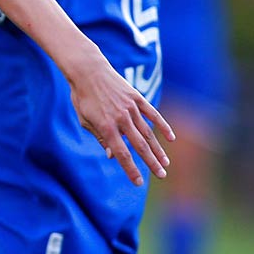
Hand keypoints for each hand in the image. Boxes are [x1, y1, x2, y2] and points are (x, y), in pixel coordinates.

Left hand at [66, 54, 173, 185]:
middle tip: (162, 176)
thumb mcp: (85, 121)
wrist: (88, 70)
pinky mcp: (136, 98)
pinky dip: (163, 126)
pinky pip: (153, 114)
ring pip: (148, 132)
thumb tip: (113, 156)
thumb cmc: (83, 98)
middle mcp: (120, 119)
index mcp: (106, 127)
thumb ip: (101, 138)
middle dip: (151, 163)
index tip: (139, 183)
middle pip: (139, 145)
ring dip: (158, 149)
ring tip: (166, 163)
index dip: (131, 170)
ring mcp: (130, 108)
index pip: (122, 154)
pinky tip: (171, 137)